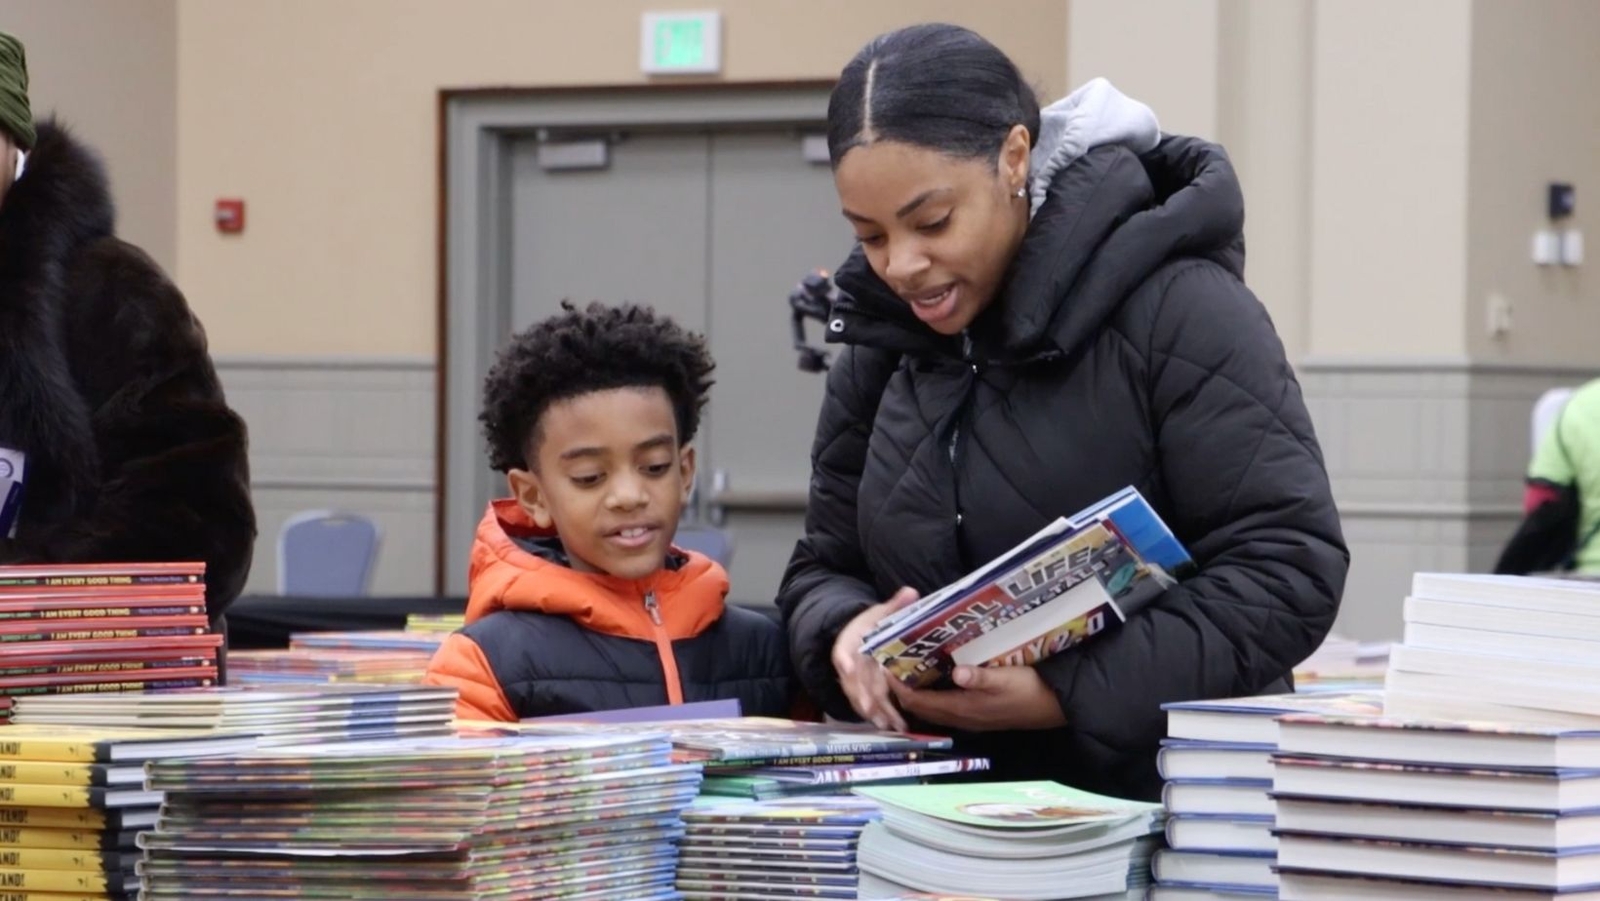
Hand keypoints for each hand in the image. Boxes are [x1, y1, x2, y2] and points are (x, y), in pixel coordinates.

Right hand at [832, 587, 918, 731]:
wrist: (857, 638)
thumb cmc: (869, 626)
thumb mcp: (879, 613)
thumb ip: (894, 604)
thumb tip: (911, 591)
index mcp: (849, 643)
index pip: (842, 650)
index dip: (844, 659)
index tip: (847, 666)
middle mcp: (849, 665)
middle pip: (852, 681)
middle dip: (861, 695)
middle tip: (870, 707)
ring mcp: (856, 681)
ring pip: (862, 697)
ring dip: (874, 711)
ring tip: (887, 724)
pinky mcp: (865, 691)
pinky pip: (872, 705)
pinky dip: (882, 716)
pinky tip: (894, 727)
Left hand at [886, 664, 1067, 731]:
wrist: (1054, 707)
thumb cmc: (1030, 691)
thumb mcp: (1006, 679)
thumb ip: (980, 677)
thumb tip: (957, 672)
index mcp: (962, 708)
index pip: (918, 701)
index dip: (898, 686)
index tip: (884, 665)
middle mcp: (960, 716)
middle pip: (919, 707)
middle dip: (901, 690)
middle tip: (890, 664)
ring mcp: (968, 717)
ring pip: (931, 708)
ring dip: (915, 693)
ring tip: (905, 668)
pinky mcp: (977, 714)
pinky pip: (944, 706)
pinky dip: (931, 695)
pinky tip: (933, 677)